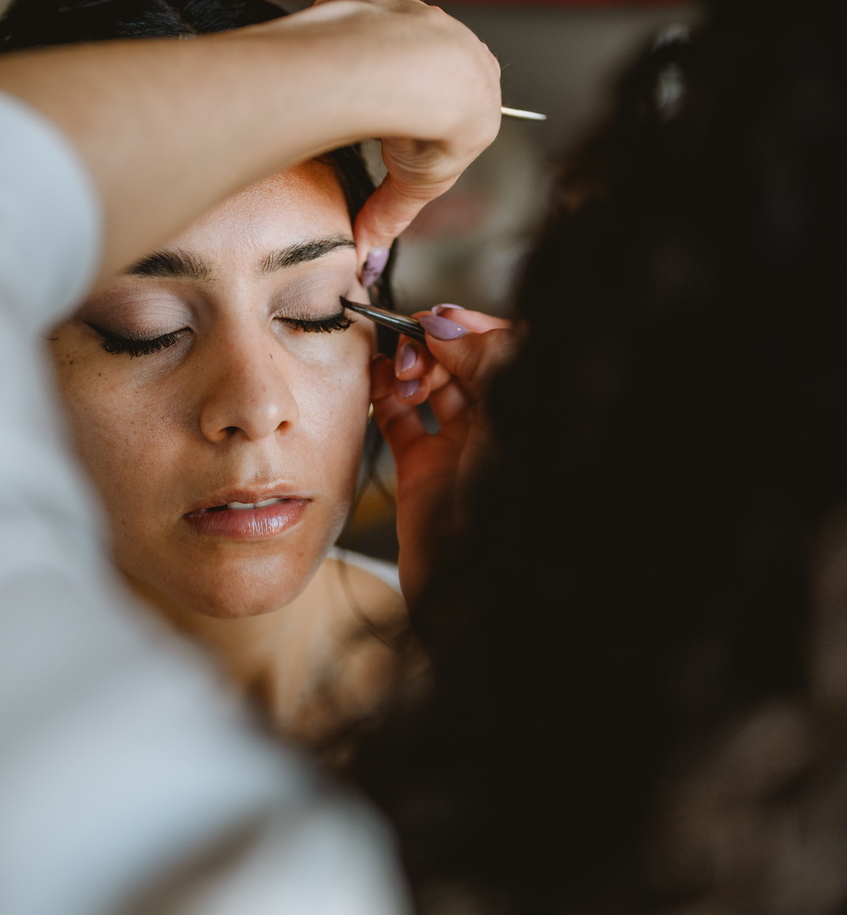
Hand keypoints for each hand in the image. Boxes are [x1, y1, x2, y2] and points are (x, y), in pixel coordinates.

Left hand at [312, 0, 501, 284]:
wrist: (412, 73)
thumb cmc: (432, 126)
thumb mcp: (421, 185)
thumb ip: (392, 214)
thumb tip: (367, 255)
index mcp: (481, 79)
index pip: (461, 95)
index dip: (433, 116)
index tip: (409, 133)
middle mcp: (452, 36)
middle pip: (425, 58)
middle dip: (402, 82)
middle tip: (375, 112)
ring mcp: (410, 8)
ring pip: (387, 30)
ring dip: (369, 53)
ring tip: (345, 86)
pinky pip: (348, 8)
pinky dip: (336, 31)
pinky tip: (326, 55)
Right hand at [371, 305, 518, 604]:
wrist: (480, 596)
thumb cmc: (514, 511)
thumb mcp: (513, 419)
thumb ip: (485, 361)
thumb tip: (445, 324)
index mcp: (534, 411)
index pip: (504, 347)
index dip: (470, 327)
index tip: (439, 319)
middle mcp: (501, 428)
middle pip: (464, 361)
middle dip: (435, 345)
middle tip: (417, 351)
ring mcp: (461, 449)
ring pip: (431, 386)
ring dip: (410, 368)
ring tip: (403, 375)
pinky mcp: (422, 472)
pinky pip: (400, 421)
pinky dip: (386, 396)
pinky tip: (380, 384)